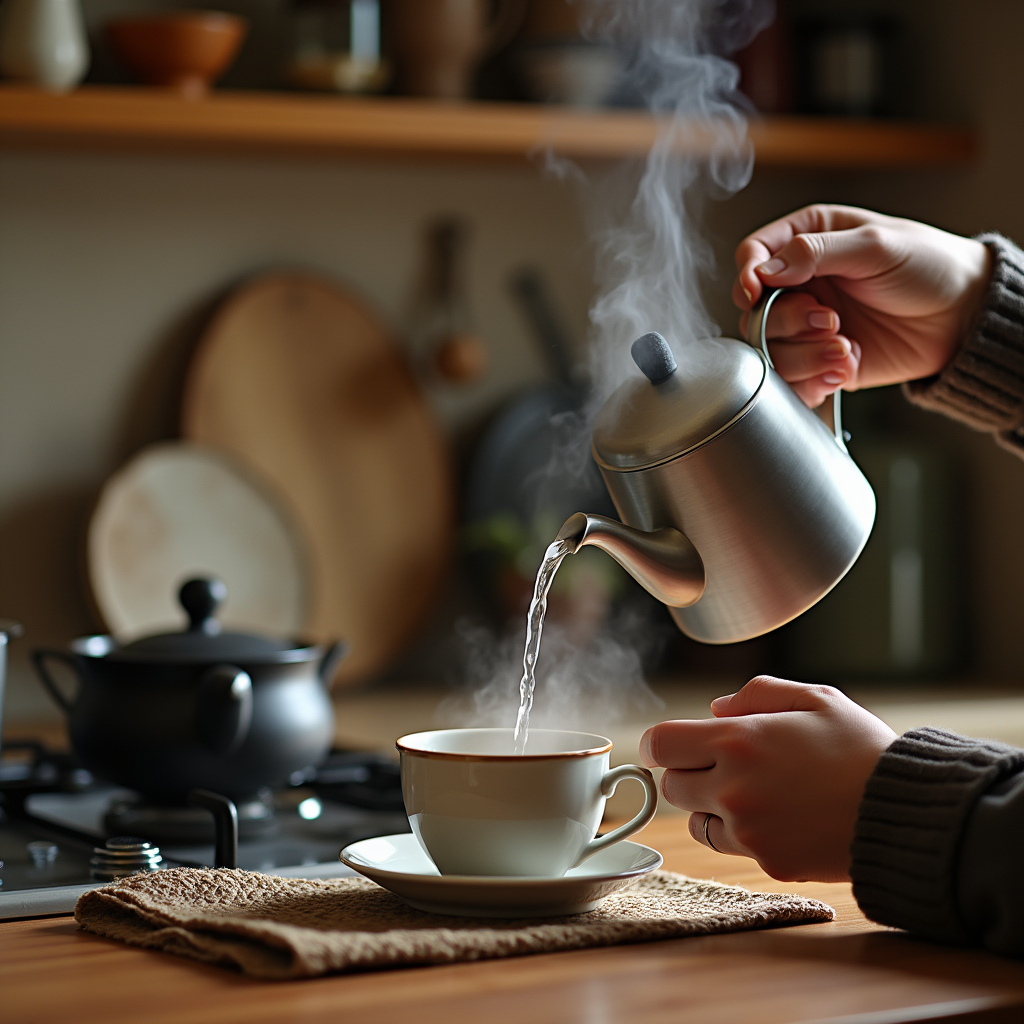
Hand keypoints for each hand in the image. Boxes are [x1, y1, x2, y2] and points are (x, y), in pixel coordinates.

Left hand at [639, 676, 896, 881]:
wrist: (905, 812)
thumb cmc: (860, 748)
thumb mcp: (815, 697)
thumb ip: (756, 693)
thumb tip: (715, 709)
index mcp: (738, 741)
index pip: (660, 744)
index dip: (661, 743)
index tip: (672, 744)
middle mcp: (733, 787)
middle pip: (671, 785)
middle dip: (688, 771)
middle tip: (724, 764)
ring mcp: (747, 830)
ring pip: (694, 820)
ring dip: (709, 805)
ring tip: (754, 792)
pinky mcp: (766, 861)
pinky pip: (729, 846)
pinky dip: (739, 833)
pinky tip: (776, 817)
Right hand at [733, 205, 991, 407]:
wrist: (963, 316)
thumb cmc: (929, 266)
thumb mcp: (875, 245)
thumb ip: (815, 252)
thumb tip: (765, 269)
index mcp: (807, 242)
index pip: (753, 255)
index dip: (747, 275)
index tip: (756, 291)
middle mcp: (801, 285)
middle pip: (754, 311)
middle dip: (786, 322)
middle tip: (829, 321)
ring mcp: (807, 327)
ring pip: (770, 351)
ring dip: (803, 356)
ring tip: (843, 349)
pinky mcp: (820, 361)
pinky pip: (792, 381)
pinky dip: (812, 382)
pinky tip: (843, 369)